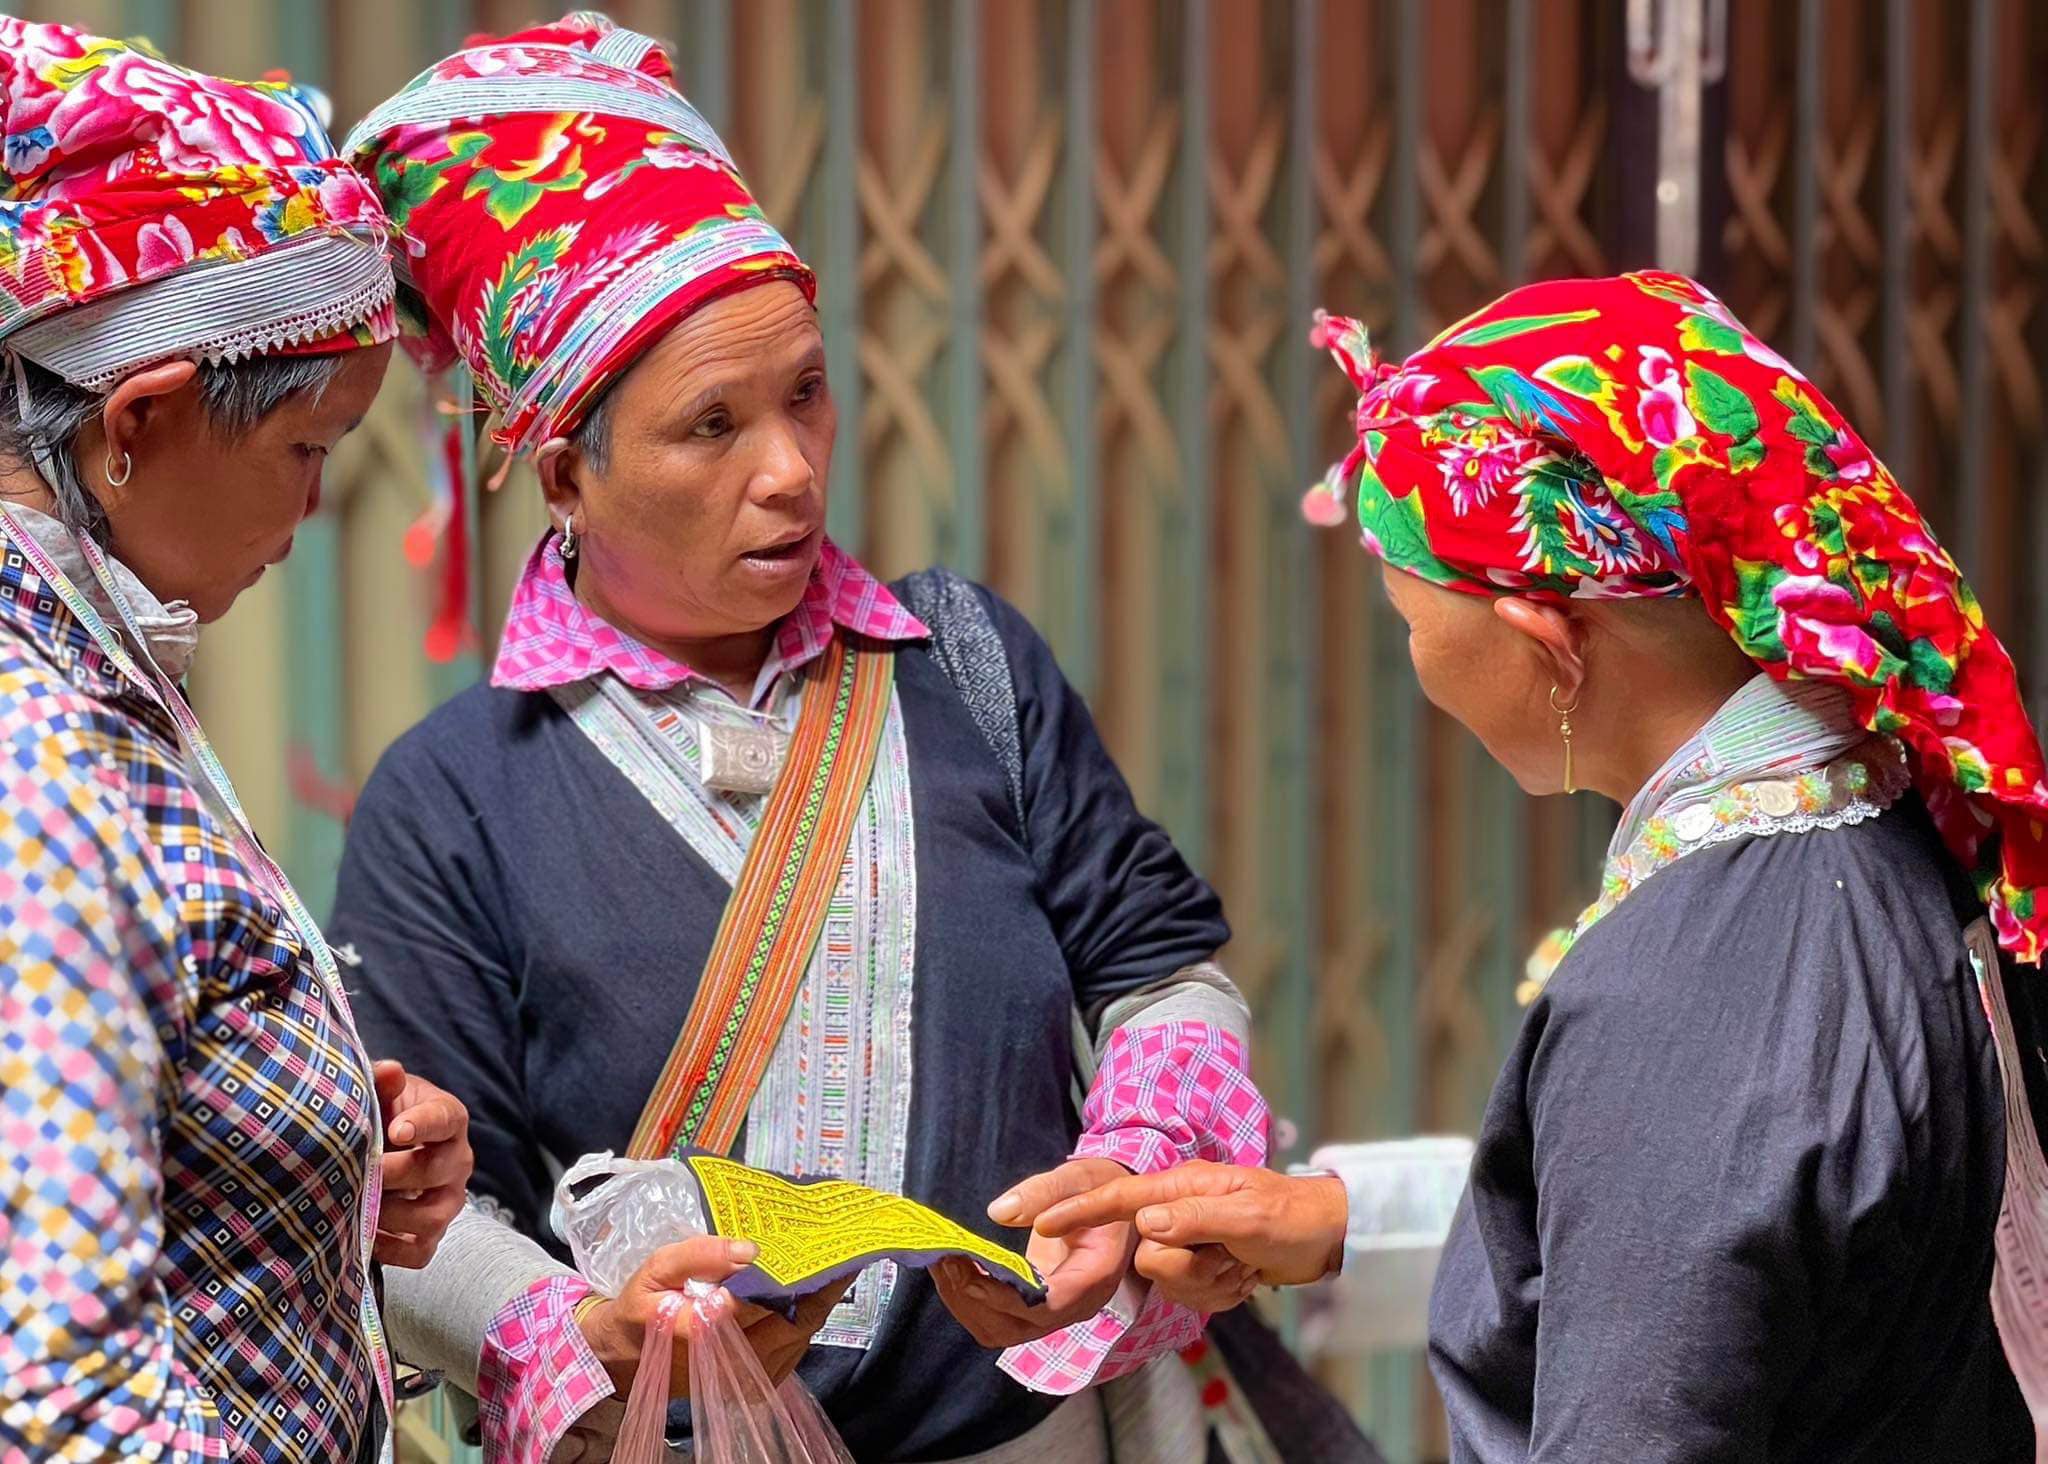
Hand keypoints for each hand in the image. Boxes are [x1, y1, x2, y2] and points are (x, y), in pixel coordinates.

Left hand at [371, 1060, 472, 1267]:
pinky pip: (420, 1253)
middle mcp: (458, 1161)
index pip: (446, 1119)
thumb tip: (389, 1070)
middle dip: (394, 1174)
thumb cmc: (386, 1115)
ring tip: (358, 1203)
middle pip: (436, 1171)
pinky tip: (364, 1234)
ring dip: (390, 1214)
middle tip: (360, 1171)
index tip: (394, 1131)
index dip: (422, 1125)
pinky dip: (390, 1249)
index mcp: (449, 1119)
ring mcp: (449, 1201)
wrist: (386, 1150)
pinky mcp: (433, 1235)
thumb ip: (383, 1082)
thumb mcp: (384, 1093)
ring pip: (432, 1217)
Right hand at [579, 1238, 854, 1398]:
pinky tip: (811, 1293)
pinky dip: (805, 1321)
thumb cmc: (642, 1307)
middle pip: (794, 1320)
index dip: (797, 1270)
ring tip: (834, 1265)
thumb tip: (752, 1249)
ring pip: (800, 1336)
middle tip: (842, 1249)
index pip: (765, 1298)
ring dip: (818, 1302)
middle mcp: (732, 1360)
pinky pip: (794, 1349)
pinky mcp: (755, 1383)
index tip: (821, 1241)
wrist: (627, 1360)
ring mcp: (747, 1377)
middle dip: (822, 1285)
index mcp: (705, 1328)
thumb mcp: (656, 1268)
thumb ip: (701, 1255)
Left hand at [932, 1158, 1137, 1348]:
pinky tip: (955, 1270)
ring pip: (1002, 1331)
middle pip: (1016, 1327)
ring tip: (942, 1264)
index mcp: (1094, 1276)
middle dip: (972, 1300)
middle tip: (943, 1260)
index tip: (965, 1271)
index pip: (1045, 1305)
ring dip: (965, 1304)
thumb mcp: (1081, 1177)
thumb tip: (999, 1213)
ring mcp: (1057, 1310)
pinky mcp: (1039, 1306)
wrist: (1117, 1204)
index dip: (1001, 1296)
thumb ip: (1045, 1193)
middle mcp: (1076, 1305)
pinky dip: (971, 1301)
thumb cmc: (1102, 1189)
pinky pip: (1000, 1319)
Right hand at [1034, 1161, 1347, 1293]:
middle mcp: (1175, 1213)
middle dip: (1192, 1271)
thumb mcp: (1249, 1217)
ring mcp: (1185, 1242)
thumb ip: (1196, 1219)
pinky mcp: (1196, 1269)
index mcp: (1181, 1187)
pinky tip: (1244, 1278)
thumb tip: (1145, 1222)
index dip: (1081, 1212)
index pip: (1120, 1199)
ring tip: (1244, 1266)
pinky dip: (1220, 1295)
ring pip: (1169, 1282)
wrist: (1325, 1238)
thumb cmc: (1291, 1217)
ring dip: (1212, 1284)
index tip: (1040, 1222)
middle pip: (1149, 1258)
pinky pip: (1188, 1296)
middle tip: (1233, 1261)